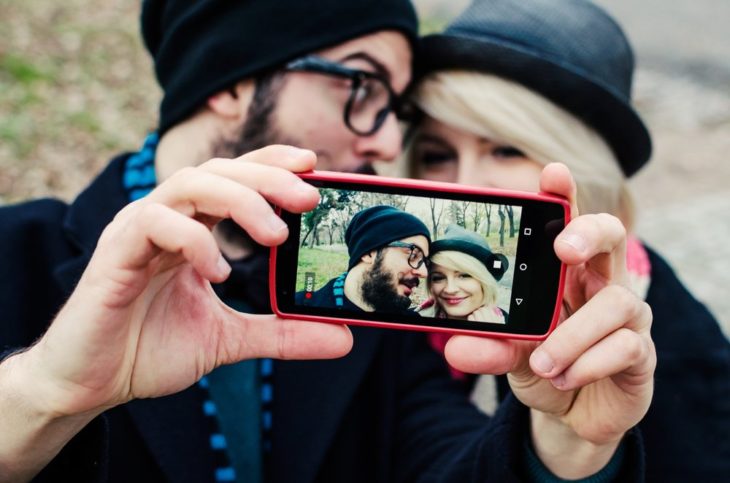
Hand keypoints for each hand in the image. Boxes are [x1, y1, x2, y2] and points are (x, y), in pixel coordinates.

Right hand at [18, 145, 352, 417]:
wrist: (92, 384)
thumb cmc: (149, 349)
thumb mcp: (230, 340)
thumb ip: (282, 333)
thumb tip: (344, 337)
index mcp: (190, 230)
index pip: (233, 179)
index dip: (269, 164)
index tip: (313, 166)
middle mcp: (165, 221)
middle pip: (217, 172)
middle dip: (266, 178)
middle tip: (308, 198)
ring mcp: (136, 232)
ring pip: (188, 185)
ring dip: (237, 201)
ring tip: (274, 235)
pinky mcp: (114, 254)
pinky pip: (153, 225)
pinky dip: (192, 240)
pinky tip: (217, 271)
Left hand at [443, 163, 655, 477]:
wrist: (571, 413)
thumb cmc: (543, 365)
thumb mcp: (508, 354)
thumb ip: (488, 346)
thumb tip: (454, 347)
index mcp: (567, 272)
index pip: (568, 222)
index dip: (565, 195)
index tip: (552, 173)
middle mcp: (601, 284)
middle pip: (611, 236)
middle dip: (588, 232)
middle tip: (564, 248)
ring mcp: (627, 318)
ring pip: (618, 302)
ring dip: (574, 334)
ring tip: (544, 363)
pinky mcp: (641, 354)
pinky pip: (627, 346)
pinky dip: (590, 363)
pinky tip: (564, 377)